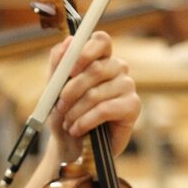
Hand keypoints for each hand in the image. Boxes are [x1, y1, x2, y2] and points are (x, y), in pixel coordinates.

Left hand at [47, 31, 139, 162]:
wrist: (73, 147)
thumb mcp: (54, 90)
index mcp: (100, 58)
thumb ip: (58, 65)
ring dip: (76, 111)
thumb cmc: (65, 115)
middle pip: (97, 68)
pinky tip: (77, 130)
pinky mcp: (133, 106)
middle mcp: (117, 68)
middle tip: (59, 105)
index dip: (85, 51)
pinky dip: (85, 121)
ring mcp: (128, 86)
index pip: (101, 40)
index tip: (69, 69)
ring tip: (67, 123)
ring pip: (97, 92)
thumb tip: (68, 42)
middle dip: (72, 89)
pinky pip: (105, 109)